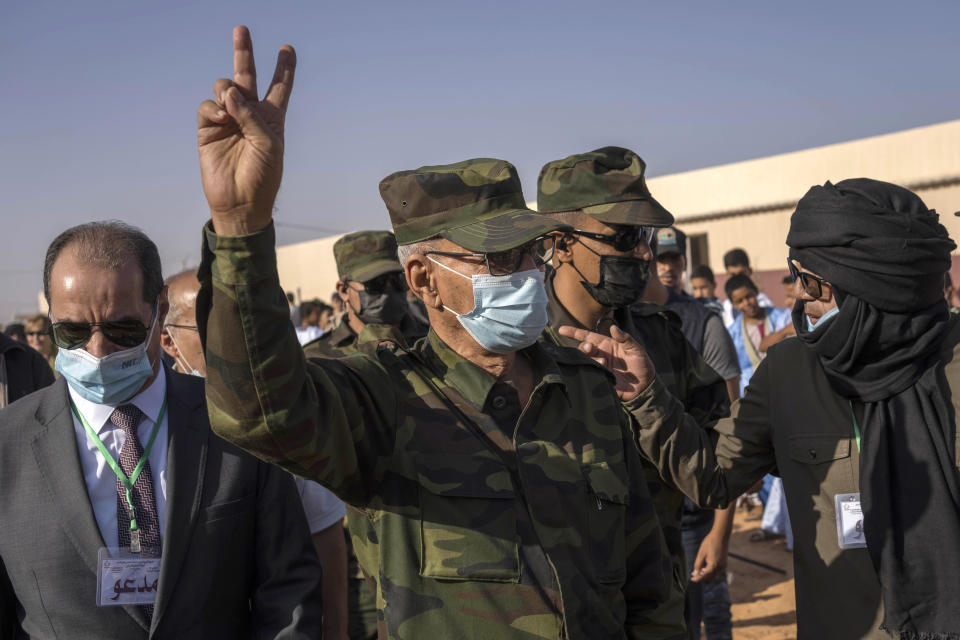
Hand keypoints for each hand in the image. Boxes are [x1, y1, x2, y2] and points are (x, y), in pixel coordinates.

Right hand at [198, 26, 295, 235]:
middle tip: (241, 29)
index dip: (284, 69)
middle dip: (244, 53)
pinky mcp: (208, 130)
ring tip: (230, 103)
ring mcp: (228, 120)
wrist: (241, 202)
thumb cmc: (263, 176)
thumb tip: (229, 91)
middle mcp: (250, 115)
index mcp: (272, 118)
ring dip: (227, 89)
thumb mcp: (268, 144)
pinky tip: (221, 116)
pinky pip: (207, 106)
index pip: (280, 88)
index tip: (287, 48)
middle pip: (248, 77)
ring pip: (224, 88)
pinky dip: (214, 107)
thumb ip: (251, 115)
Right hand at [557, 324, 654, 400]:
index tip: (561, 329)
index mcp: (607, 345)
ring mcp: (599, 367)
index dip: (574, 333)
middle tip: (590, 349)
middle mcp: (600, 355)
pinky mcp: (600, 379)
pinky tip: (597, 372)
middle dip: (583, 347)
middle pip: (584, 348)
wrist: (645, 386)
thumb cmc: (641, 364)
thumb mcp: (636, 349)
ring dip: (591, 360)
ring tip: (604, 363)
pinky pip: (589, 374)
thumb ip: (625, 338)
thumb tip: (613, 328)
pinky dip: (590, 372)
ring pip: (585, 361)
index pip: (588, 336)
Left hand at [690, 529, 728, 582]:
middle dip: (702, 578)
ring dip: (707, 575)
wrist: (721, 536)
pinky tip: (705, 567)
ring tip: (699, 570)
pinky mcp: (724, 564)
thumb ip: (698, 564)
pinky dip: (711, 572)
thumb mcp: (701, 553)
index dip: (698, 579)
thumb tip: (695, 574)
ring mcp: (723, 566)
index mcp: (713, 565)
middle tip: (694, 574)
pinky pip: (717, 572)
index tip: (691, 579)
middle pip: (710, 578)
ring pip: (714, 576)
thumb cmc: (709, 543)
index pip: (705, 576)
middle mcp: (720, 567)